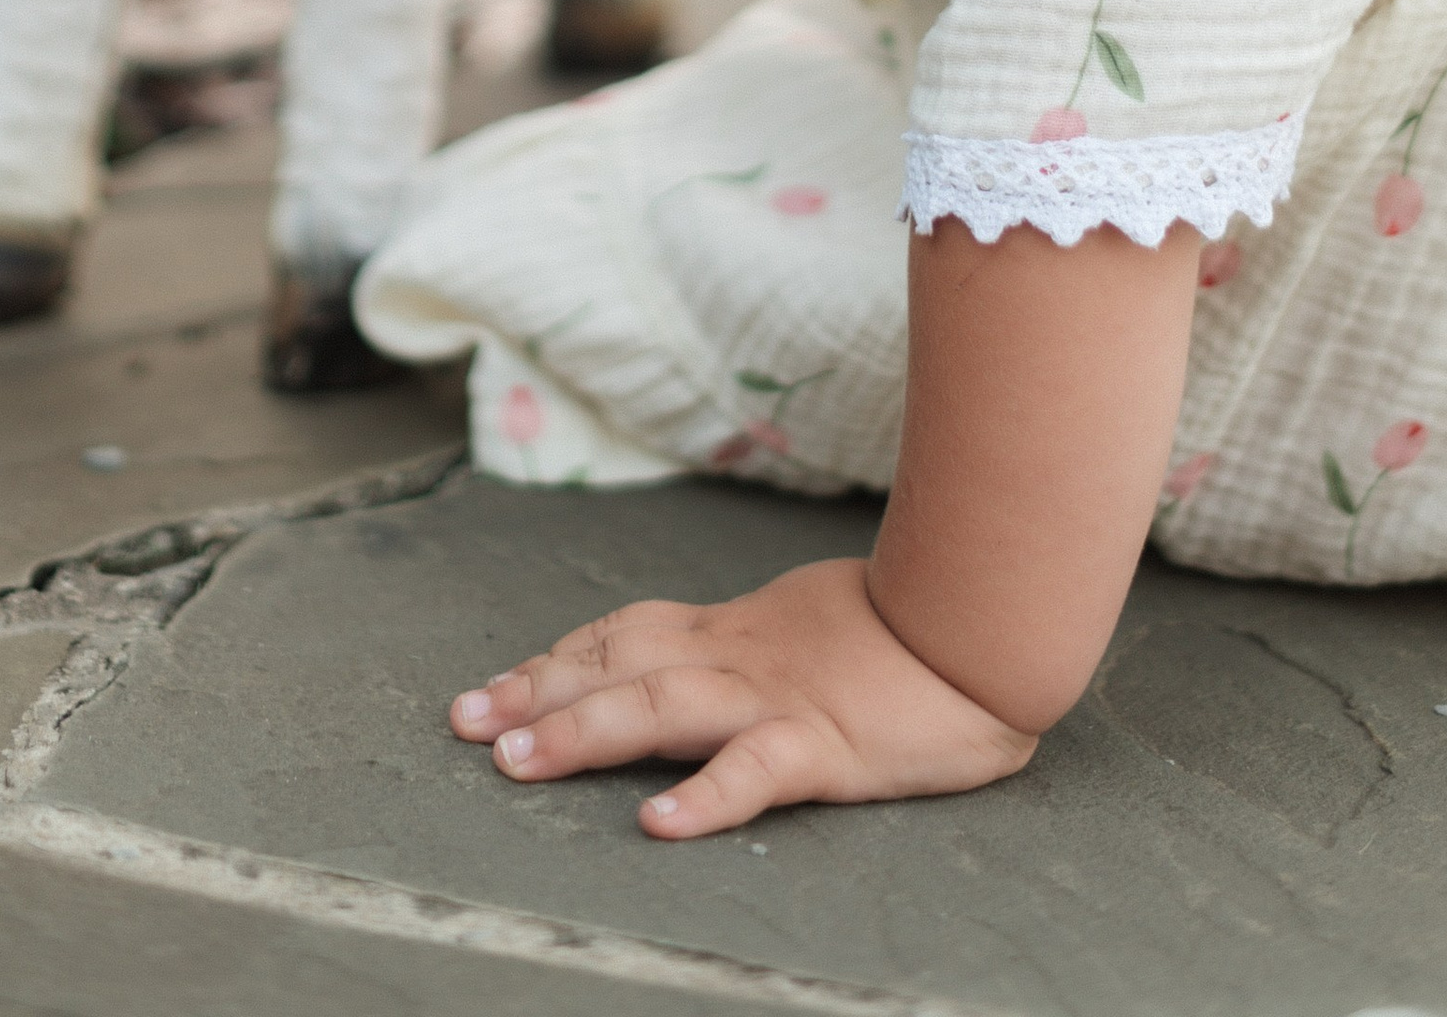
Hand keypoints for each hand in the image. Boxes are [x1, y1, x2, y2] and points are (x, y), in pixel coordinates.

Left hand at [448, 558, 1036, 836]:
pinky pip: (756, 772)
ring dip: (581, 733)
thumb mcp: (805, 625)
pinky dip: (703, 798)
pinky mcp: (827, 747)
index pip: (625, 634)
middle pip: (618, 665)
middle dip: (534, 692)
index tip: (490, 686)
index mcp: (735, 633)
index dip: (555, 658)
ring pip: (662, 709)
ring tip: (514, 762)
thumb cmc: (905, 630)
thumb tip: (694, 659)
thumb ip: (750, 643)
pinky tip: (658, 825)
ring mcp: (778, 699)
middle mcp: (739, 658)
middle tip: (463, 720)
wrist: (984, 621)